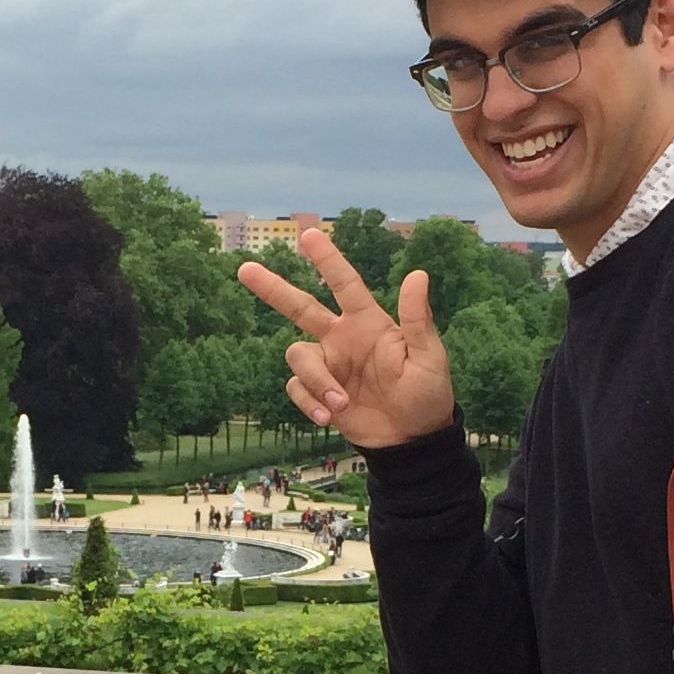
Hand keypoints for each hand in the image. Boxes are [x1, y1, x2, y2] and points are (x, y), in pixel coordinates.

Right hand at [234, 227, 456, 449]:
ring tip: (340, 403)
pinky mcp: (318, 394)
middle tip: (245, 269)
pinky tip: (330, 416)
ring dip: (315, 380)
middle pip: (299, 307)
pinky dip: (309, 402)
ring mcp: (328, 366)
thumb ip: (418, 318)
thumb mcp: (429, 355)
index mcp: (368, 322)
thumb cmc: (427, 392)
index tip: (307, 235)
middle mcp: (341, 339)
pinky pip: (297, 389)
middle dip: (273, 289)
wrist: (413, 439)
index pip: (344, 284)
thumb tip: (417, 274)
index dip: (327, 260)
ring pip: (298, 356)